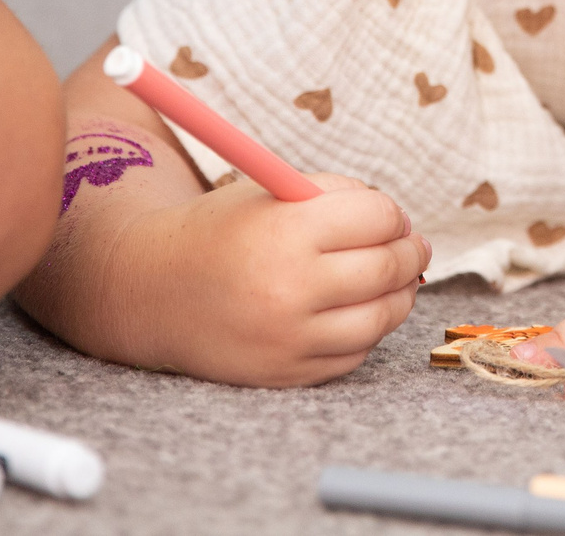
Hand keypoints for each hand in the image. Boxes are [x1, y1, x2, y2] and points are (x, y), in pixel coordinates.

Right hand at [116, 173, 426, 386]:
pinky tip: (357, 310)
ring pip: (381, 317)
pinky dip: (366, 331)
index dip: (393, 215)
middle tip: (412, 246)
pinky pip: (354, 355)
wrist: (152, 292)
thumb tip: (401, 224)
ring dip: (399, 295)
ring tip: (395, 278)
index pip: (378, 219)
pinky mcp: (286, 374)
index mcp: (287, 230)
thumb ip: (337, 196)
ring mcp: (289, 338)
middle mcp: (290, 288)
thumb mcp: (271, 191)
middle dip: (410, 252)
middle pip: (387, 268)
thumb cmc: (219, 232)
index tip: (392, 217)